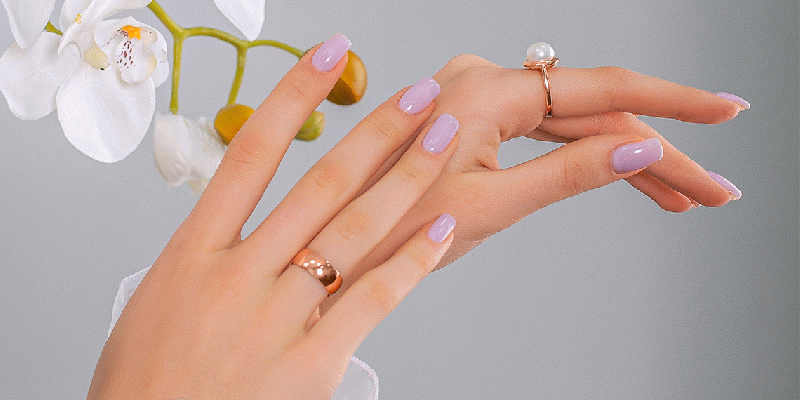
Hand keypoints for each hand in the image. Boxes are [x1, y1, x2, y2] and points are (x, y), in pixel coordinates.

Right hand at [88, 35, 457, 398]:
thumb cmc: (145, 392)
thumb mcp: (155, 311)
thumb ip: (203, 267)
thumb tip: (239, 245)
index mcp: (191, 257)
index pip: (249, 156)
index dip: (292, 97)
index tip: (326, 57)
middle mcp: (236, 276)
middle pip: (319, 184)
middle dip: (376, 132)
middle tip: (417, 96)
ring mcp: (274, 319)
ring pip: (352, 230)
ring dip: (404, 178)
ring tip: (441, 140)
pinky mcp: (310, 365)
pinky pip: (372, 299)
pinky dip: (412, 261)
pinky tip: (441, 229)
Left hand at [325, 54, 745, 304]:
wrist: (328, 243)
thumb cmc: (387, 230)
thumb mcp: (490, 207)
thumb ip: (570, 173)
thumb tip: (641, 145)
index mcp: (483, 92)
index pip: (600, 90)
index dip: (672, 104)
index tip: (724, 111)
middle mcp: (479, 81)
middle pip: (590, 110)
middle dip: (655, 150)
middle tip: (708, 190)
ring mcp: (472, 98)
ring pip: (567, 124)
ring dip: (623, 157)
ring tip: (676, 197)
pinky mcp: (468, 119)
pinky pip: (538, 132)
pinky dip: (579, 157)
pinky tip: (620, 174)